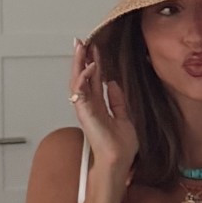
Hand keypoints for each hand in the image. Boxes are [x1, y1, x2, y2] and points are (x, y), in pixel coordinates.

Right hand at [69, 38, 137, 177]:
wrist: (118, 161)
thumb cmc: (120, 147)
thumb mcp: (124, 117)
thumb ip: (118, 101)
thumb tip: (114, 83)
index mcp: (98, 106)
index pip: (93, 79)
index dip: (93, 63)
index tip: (94, 47)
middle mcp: (89, 106)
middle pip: (82, 77)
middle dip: (81, 58)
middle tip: (81, 42)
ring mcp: (85, 109)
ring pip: (77, 80)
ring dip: (78, 63)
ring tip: (80, 47)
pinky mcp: (85, 112)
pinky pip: (80, 92)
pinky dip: (84, 77)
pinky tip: (89, 66)